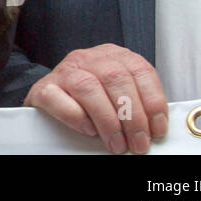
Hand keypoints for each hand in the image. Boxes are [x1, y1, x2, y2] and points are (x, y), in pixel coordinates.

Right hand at [23, 44, 167, 153]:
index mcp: (112, 56)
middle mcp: (88, 59)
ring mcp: (64, 71)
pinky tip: (88, 129)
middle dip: (132, 116)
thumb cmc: (89, 100)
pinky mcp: (44, 88)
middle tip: (138, 143)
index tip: (157, 129)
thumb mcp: (117, 94)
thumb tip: (154, 129)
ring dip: (108, 121)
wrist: (50, 97)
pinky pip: (57, 98)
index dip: (153, 101)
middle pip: (115, 78)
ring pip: (88, 87)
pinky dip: (76, 116)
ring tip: (116, 143)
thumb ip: (134, 102)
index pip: (139, 69)